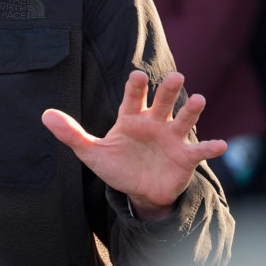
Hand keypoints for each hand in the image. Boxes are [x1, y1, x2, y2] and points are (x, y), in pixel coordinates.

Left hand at [41, 71, 226, 220]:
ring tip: (199, 99)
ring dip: (191, 111)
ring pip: (182, 120)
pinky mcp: (185, 157)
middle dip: (167, 90)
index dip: (135, 87)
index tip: (137, 75)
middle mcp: (153, 123)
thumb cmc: (116, 164)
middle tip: (176, 75)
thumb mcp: (91, 152)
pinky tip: (220, 145)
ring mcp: (171, 138)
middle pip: (161, 103)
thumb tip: (45, 116)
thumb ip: (71, 134)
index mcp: (130, 117)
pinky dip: (210, 148)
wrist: (139, 191)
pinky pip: (198, 151)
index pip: (132, 98)